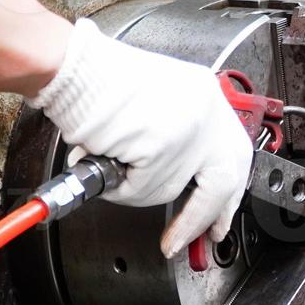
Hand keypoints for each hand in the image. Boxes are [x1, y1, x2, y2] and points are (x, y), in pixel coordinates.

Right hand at [31, 19, 254, 258]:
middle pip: (222, 181)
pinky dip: (122, 188)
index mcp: (206, 97)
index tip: (221, 217)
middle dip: (207, 215)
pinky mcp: (160, 146)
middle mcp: (206, 112)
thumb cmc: (98, 80)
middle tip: (197, 238)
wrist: (70, 66)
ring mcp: (187, 130)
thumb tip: (180, 179)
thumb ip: (176, 138)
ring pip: (174, 188)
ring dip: (140, 191)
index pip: (234, 155)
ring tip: (116, 172)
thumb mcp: (156, 102)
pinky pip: (144, 188)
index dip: (228, 192)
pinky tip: (107, 166)